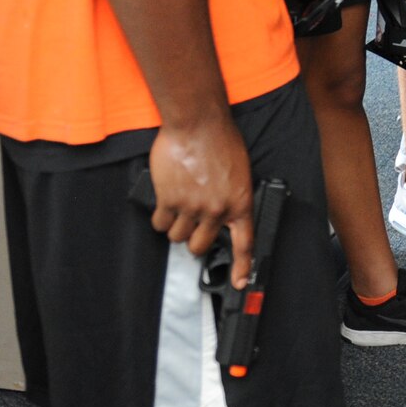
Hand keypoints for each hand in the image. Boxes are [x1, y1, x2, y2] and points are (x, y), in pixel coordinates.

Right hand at [146, 118, 254, 288]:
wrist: (198, 124)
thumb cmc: (220, 141)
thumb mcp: (239, 172)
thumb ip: (231, 196)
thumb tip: (222, 214)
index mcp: (240, 203)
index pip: (245, 243)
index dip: (244, 267)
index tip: (241, 282)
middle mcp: (217, 210)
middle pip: (200, 246)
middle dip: (194, 239)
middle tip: (191, 227)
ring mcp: (192, 207)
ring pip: (177, 236)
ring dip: (176, 226)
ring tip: (178, 205)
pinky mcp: (169, 200)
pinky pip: (160, 222)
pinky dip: (160, 216)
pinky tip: (165, 201)